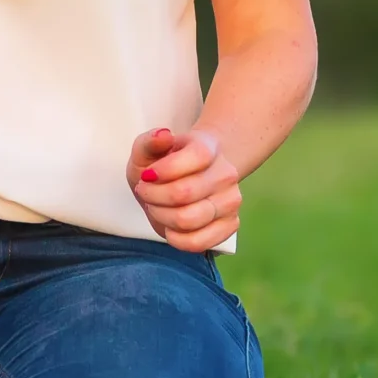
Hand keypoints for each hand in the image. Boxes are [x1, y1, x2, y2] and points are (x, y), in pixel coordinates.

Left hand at [127, 127, 242, 251]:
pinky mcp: (231, 225)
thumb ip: (149, 142)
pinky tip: (170, 227)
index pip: (195, 157)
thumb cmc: (162, 164)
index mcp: (208, 147)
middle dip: (153, 197)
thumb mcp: (147, 151)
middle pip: (184, 193)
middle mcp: (226, 173)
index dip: (163, 170)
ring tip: (157, 207)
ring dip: (161, 217)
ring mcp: (232, 200)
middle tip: (146, 193)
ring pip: (189, 219)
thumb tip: (163, 136)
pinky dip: (176, 239)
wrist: (183, 180)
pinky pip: (200, 242)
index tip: (147, 175)